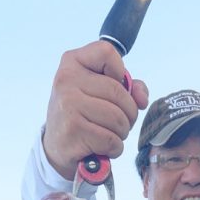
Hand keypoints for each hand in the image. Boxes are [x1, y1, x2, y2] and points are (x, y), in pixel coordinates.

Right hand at [43, 40, 148, 179]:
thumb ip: (127, 86)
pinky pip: (112, 139)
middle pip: (118, 92)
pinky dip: (115, 148)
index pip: (107, 51)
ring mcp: (69, 104)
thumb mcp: (99, 91)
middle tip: (121, 122)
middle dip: (129, 113)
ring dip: (122, 132)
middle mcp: (67, 79)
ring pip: (118, 118)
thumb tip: (142, 99)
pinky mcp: (74, 129)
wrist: (57, 146)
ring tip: (111, 134)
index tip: (115, 86)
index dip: (120, 71)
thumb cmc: (84, 114)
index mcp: (73, 62)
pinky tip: (105, 147)